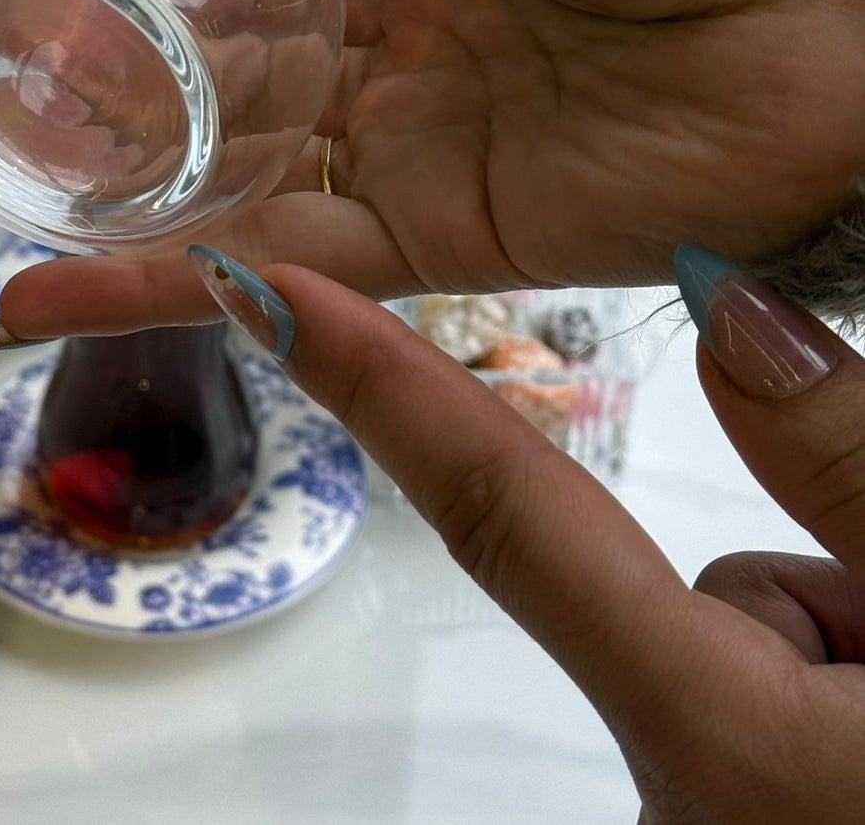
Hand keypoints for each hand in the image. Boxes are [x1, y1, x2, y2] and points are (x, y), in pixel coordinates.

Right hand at [0, 0, 864, 341]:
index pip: (235, 1)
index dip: (138, 9)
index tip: (36, 6)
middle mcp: (395, 75)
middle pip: (224, 111)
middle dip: (112, 121)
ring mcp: (417, 164)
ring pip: (241, 204)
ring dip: (126, 222)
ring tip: (4, 237)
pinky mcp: (450, 246)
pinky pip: (303, 273)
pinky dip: (194, 285)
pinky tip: (78, 290)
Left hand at [189, 244, 864, 823]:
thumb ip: (864, 458)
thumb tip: (720, 306)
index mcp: (730, 746)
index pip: (506, 514)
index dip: (379, 387)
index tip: (259, 292)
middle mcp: (684, 798)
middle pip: (694, 592)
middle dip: (835, 578)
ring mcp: (710, 819)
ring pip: (741, 634)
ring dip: (852, 635)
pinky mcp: (738, 818)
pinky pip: (758, 689)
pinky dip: (834, 687)